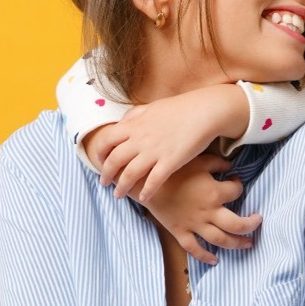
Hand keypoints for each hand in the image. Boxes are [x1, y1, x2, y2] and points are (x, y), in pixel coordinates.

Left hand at [85, 85, 249, 200]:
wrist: (205, 111)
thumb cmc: (180, 108)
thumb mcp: (152, 107)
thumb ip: (135, 115)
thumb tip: (123, 122)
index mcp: (135, 125)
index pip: (106, 140)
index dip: (99, 153)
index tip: (99, 161)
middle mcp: (141, 139)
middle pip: (114, 160)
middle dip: (106, 174)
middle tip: (105, 183)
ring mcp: (155, 151)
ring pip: (130, 174)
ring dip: (122, 187)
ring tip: (119, 195)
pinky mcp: (171, 161)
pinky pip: (154, 181)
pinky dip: (146, 191)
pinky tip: (144, 198)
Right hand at [145, 155, 261, 263]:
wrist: (145, 182)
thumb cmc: (172, 169)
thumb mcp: (197, 160)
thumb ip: (217, 163)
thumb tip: (230, 166)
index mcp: (213, 192)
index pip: (236, 191)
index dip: (239, 185)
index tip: (235, 181)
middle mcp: (208, 211)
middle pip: (237, 225)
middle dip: (250, 225)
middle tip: (257, 222)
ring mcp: (194, 224)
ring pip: (221, 240)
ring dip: (236, 244)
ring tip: (247, 244)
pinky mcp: (180, 232)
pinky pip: (194, 249)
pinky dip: (205, 257)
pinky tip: (214, 260)